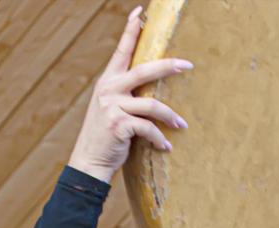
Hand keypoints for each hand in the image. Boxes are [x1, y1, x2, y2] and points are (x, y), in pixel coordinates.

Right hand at [68, 5, 192, 183]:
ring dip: (171, 117)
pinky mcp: (119, 125)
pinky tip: (166, 147)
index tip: (140, 12)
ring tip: (181, 125)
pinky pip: (148, 128)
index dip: (130, 30)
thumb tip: (152, 92)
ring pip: (152, 105)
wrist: (90, 161)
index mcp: (108, 81)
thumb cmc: (107, 137)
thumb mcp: (112, 110)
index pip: (121, 50)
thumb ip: (127, 96)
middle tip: (188, 65)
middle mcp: (108, 89)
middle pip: (144, 70)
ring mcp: (113, 106)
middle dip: (168, 66)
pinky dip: (160, 139)